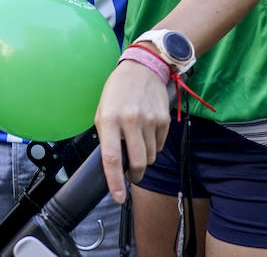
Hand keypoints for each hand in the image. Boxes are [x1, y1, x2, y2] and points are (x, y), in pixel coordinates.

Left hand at [94, 61, 170, 203]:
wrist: (142, 69)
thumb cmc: (117, 92)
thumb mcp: (102, 111)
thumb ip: (106, 137)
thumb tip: (113, 165)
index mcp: (109, 119)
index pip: (112, 158)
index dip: (114, 181)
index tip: (118, 197)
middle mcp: (130, 120)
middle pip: (138, 162)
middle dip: (135, 175)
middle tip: (132, 175)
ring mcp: (150, 119)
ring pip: (150, 156)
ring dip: (144, 158)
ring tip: (137, 143)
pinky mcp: (164, 119)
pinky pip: (159, 145)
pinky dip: (153, 146)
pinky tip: (147, 132)